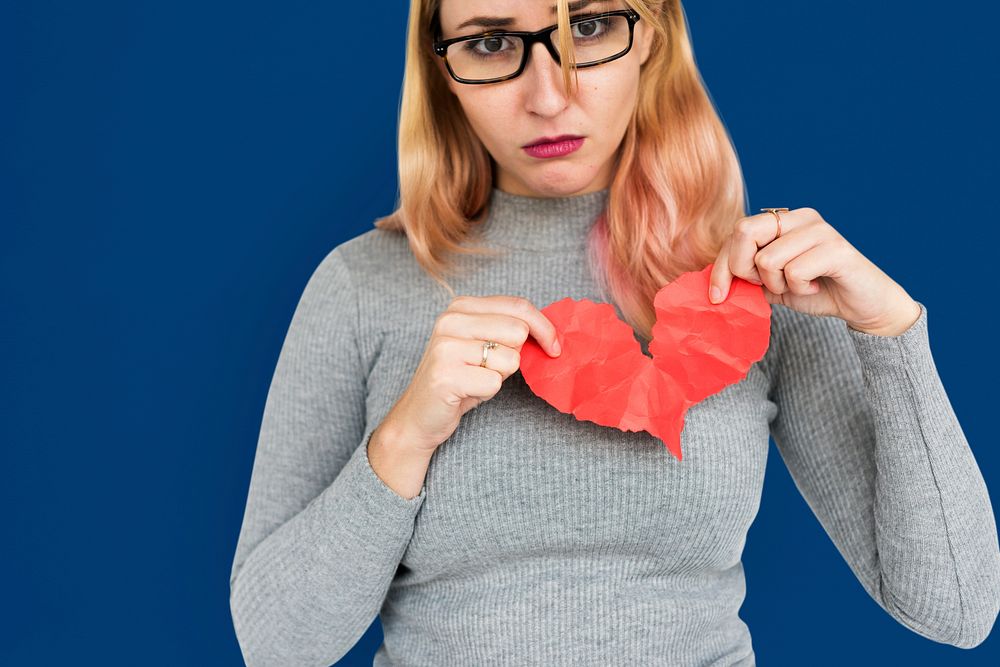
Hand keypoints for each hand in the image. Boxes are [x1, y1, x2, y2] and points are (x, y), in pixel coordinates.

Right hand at [380, 295, 561, 456]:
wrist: (418, 415)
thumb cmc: (459, 379)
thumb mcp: (481, 344)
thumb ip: (507, 329)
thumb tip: (551, 332)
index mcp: (461, 306)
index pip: (518, 306)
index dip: (544, 328)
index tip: (554, 347)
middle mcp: (450, 320)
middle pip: (518, 331)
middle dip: (515, 356)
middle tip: (491, 368)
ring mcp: (445, 347)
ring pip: (510, 358)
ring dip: (500, 376)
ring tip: (476, 379)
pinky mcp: (445, 375)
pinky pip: (494, 382)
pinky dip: (488, 392)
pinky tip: (468, 391)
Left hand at [707, 207, 921, 336]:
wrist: (861, 306)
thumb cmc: (815, 291)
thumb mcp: (770, 283)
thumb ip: (746, 274)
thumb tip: (714, 282)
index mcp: (783, 219)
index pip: (736, 232)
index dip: (721, 266)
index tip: (717, 296)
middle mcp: (801, 217)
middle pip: (744, 232)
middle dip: (744, 269)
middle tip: (768, 285)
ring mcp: (820, 230)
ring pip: (767, 259)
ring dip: (778, 284)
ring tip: (799, 285)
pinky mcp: (836, 249)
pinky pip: (794, 271)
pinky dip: (799, 289)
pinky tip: (815, 287)